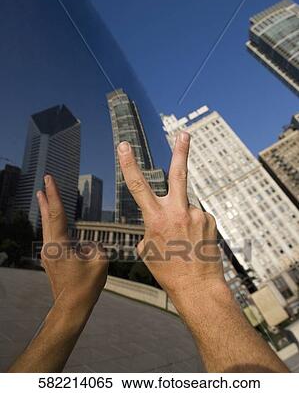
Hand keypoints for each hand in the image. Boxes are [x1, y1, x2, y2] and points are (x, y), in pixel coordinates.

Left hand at [37, 175, 107, 315]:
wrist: (71, 307)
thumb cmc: (86, 286)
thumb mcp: (100, 261)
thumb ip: (95, 245)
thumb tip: (87, 245)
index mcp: (59, 244)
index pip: (56, 212)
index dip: (53, 193)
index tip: (49, 179)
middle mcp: (49, 247)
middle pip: (47, 217)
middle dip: (45, 198)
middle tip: (43, 183)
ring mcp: (48, 255)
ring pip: (48, 227)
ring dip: (47, 210)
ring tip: (43, 197)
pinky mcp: (51, 261)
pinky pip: (53, 237)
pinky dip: (54, 225)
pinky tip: (57, 224)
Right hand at [117, 133, 224, 310]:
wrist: (198, 288)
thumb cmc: (168, 272)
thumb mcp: (148, 251)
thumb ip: (151, 229)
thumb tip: (158, 222)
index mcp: (156, 219)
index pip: (138, 186)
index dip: (129, 164)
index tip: (125, 146)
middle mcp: (177, 212)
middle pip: (178, 174)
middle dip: (181, 151)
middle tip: (184, 133)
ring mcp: (197, 214)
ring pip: (186, 207)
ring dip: (184, 220)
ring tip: (186, 243)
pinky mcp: (210, 220)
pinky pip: (198, 217)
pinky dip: (194, 227)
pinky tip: (195, 244)